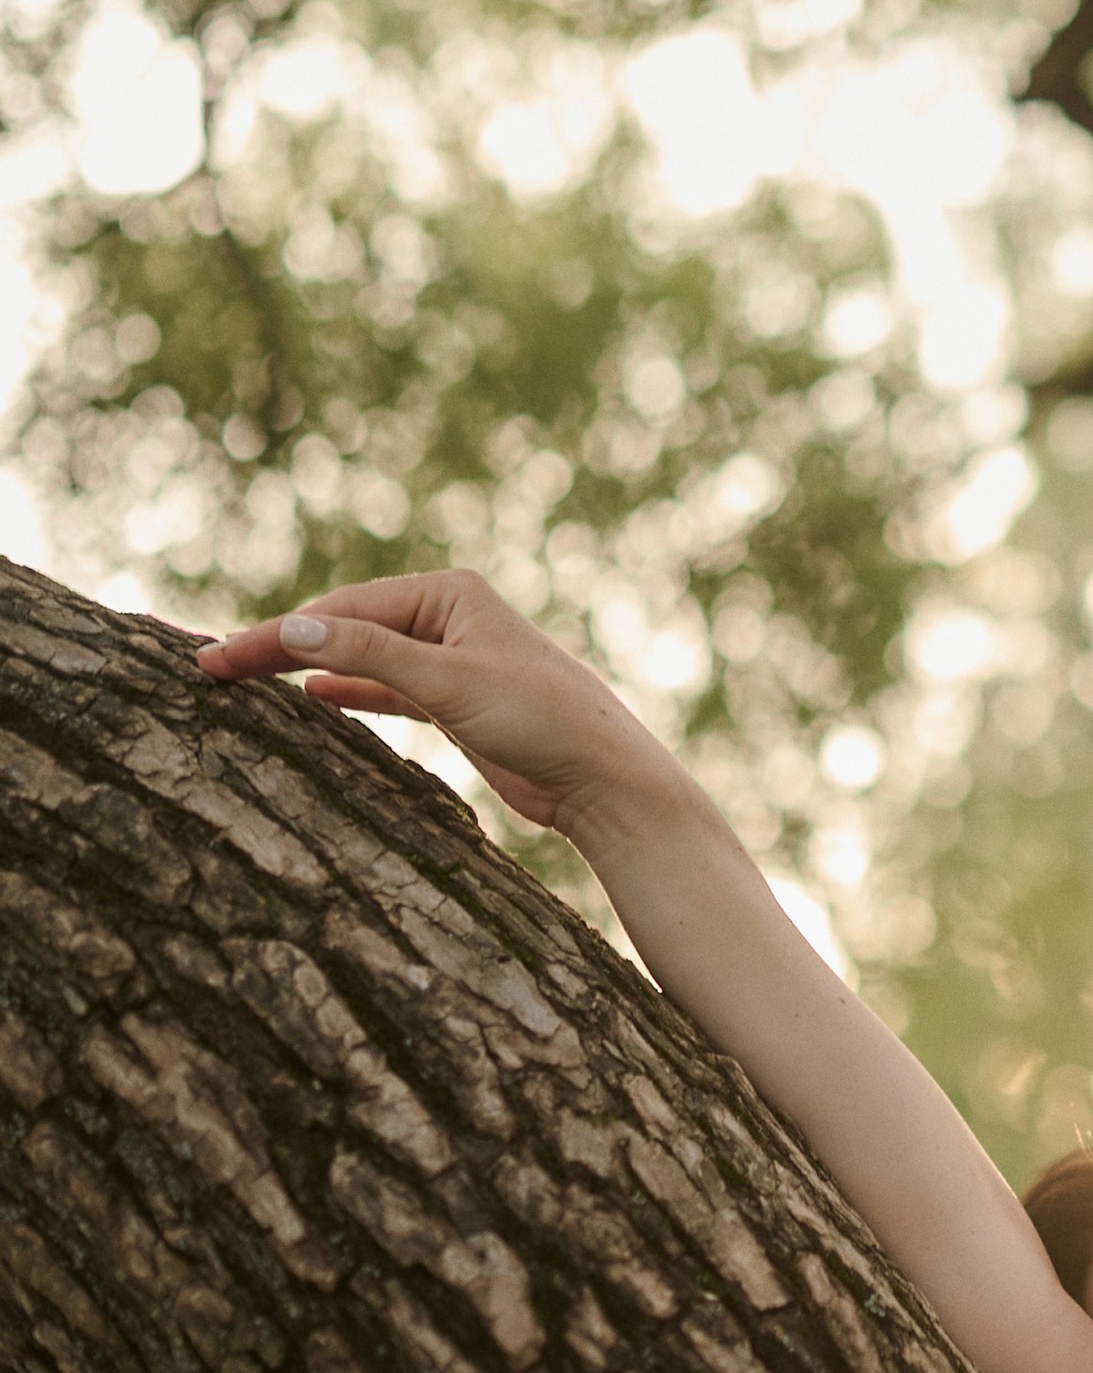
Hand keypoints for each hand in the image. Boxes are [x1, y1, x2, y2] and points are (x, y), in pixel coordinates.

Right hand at [196, 569, 667, 836]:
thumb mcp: (449, 680)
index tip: (217, 658)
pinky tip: (309, 695)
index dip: (275, 633)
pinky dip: (346, 691)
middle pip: (345, 628)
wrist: (601, 779)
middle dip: (280, 646)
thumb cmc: (540, 718)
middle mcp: (448, 618)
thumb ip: (369, 653)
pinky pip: (385, 690)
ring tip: (243, 680)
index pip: (340, 608)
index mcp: (449, 593)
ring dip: (306, 667)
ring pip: (360, 659)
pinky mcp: (456, 704)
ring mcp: (451, 661)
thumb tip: (293, 626)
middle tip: (211, 670)